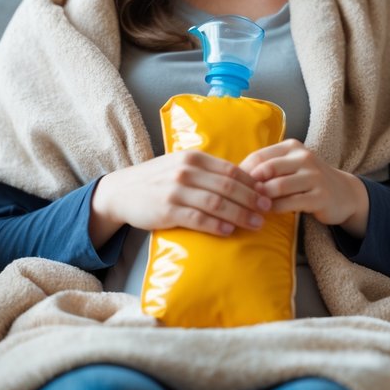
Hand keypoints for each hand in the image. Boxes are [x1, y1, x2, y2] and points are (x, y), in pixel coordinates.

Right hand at [89, 150, 272, 245]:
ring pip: (217, 203)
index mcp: (193, 158)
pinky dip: (216, 225)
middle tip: (267, 210)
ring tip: (255, 223)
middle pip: (228, 186)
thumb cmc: (157, 180)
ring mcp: (176, 191)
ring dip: (240, 214)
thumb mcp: (181, 166)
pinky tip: (229, 231)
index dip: (252, 182)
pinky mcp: (167, 211)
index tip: (267, 193)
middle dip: (252, 199)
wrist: (122, 192)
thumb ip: (207, 171)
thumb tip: (243, 181)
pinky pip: (198, 219)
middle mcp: (186, 171)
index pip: (231, 169)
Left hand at [240, 139, 369, 234]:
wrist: (343, 194)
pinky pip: (290, 203)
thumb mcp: (289, 168)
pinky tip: (267, 214)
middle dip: (250, 186)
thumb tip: (232, 176)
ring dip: (261, 199)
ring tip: (251, 208)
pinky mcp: (320, 196)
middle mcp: (304, 158)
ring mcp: (314, 176)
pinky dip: (275, 209)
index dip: (242, 172)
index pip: (259, 156)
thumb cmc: (307, 181)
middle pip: (267, 169)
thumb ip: (267, 168)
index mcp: (292, 147)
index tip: (231, 186)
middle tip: (238, 199)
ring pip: (278, 187)